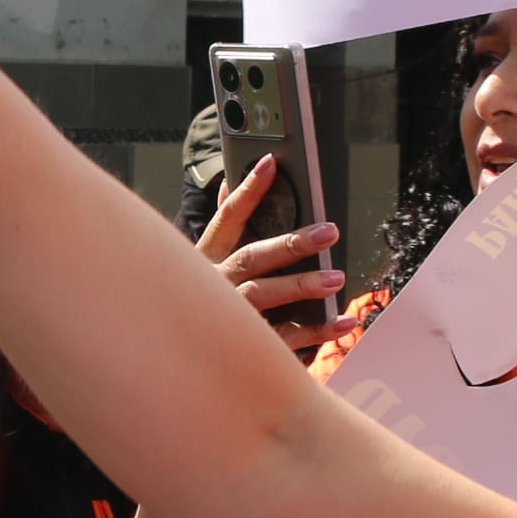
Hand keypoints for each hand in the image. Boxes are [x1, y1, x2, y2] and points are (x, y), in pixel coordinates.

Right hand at [195, 157, 351, 354]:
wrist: (174, 354)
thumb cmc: (194, 301)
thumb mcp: (199, 262)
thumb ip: (221, 226)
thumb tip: (227, 184)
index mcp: (206, 258)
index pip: (227, 218)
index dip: (247, 190)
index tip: (270, 163)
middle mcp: (214, 284)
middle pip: (252, 257)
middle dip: (292, 243)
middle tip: (329, 231)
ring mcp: (226, 315)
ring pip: (263, 294)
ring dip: (301, 285)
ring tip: (336, 278)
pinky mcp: (242, 346)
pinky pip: (283, 338)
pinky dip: (316, 332)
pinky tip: (343, 321)